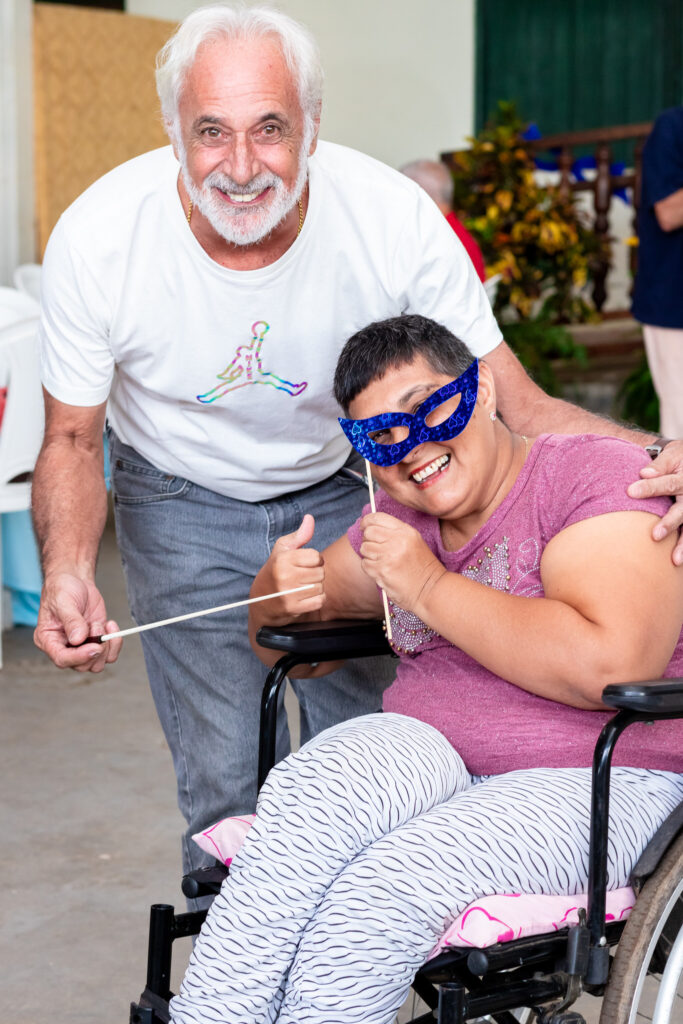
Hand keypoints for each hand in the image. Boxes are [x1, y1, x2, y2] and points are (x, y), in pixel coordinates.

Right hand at [34, 572, 121, 672]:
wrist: (75, 581)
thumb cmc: (62, 589)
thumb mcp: (63, 601)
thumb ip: (71, 620)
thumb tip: (77, 639)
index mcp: (48, 640)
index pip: (62, 659)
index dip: (79, 657)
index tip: (94, 647)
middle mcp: (64, 647)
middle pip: (82, 666)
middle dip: (95, 649)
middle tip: (96, 626)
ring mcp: (81, 646)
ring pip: (97, 664)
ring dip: (105, 646)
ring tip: (99, 624)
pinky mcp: (96, 641)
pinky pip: (109, 654)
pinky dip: (114, 643)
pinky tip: (110, 625)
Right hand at [268, 514, 324, 618]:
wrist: (261, 602)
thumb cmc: (275, 571)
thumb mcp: (282, 550)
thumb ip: (299, 535)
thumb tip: (310, 518)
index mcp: (283, 559)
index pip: (316, 556)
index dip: (314, 560)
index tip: (305, 564)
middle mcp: (285, 575)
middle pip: (320, 572)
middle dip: (315, 574)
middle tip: (302, 577)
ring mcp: (288, 593)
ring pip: (320, 587)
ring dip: (315, 588)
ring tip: (302, 587)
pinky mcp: (293, 608)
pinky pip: (319, 601)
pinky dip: (316, 600)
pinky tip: (305, 598)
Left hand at [359, 512, 444, 611]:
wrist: (430, 589)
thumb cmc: (421, 566)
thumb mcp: (414, 541)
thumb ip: (394, 532)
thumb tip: (369, 526)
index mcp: (405, 531)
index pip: (377, 518)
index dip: (366, 522)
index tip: (364, 527)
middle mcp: (397, 541)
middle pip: (368, 532)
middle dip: (368, 539)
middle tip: (375, 548)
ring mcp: (388, 556)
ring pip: (364, 548)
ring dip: (369, 555)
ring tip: (382, 561)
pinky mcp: (382, 571)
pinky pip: (365, 564)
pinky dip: (370, 568)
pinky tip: (382, 571)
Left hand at [627, 440, 682, 564]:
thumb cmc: (680, 458)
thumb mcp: (671, 455)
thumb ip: (658, 466)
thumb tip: (643, 473)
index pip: (667, 483)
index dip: (650, 487)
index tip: (630, 491)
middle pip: (682, 510)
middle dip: (670, 523)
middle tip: (655, 536)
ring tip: (675, 560)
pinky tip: (678, 562)